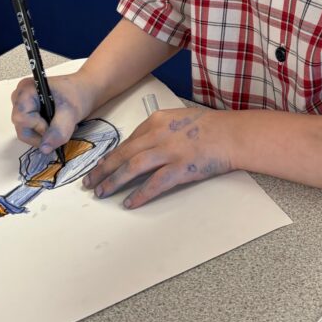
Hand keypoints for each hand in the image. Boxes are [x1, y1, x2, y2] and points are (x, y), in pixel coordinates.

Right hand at [10, 74, 94, 154]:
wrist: (87, 92)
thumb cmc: (78, 94)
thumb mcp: (71, 111)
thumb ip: (59, 130)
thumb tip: (45, 149)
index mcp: (26, 90)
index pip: (21, 117)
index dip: (37, 127)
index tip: (55, 125)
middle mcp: (19, 98)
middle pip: (22, 128)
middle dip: (42, 134)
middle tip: (62, 128)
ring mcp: (24, 108)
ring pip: (27, 133)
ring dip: (45, 135)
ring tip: (62, 126)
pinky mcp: (30, 116)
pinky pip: (32, 133)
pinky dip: (45, 134)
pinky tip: (58, 126)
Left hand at [82, 107, 233, 208]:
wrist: (232, 134)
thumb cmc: (210, 126)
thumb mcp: (179, 119)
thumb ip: (160, 130)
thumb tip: (144, 145)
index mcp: (157, 121)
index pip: (128, 141)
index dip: (112, 156)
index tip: (101, 167)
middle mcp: (158, 134)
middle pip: (123, 153)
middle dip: (103, 169)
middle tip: (89, 182)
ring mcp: (169, 151)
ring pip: (132, 167)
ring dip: (114, 181)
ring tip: (101, 192)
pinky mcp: (181, 168)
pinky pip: (155, 183)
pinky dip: (140, 193)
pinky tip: (129, 202)